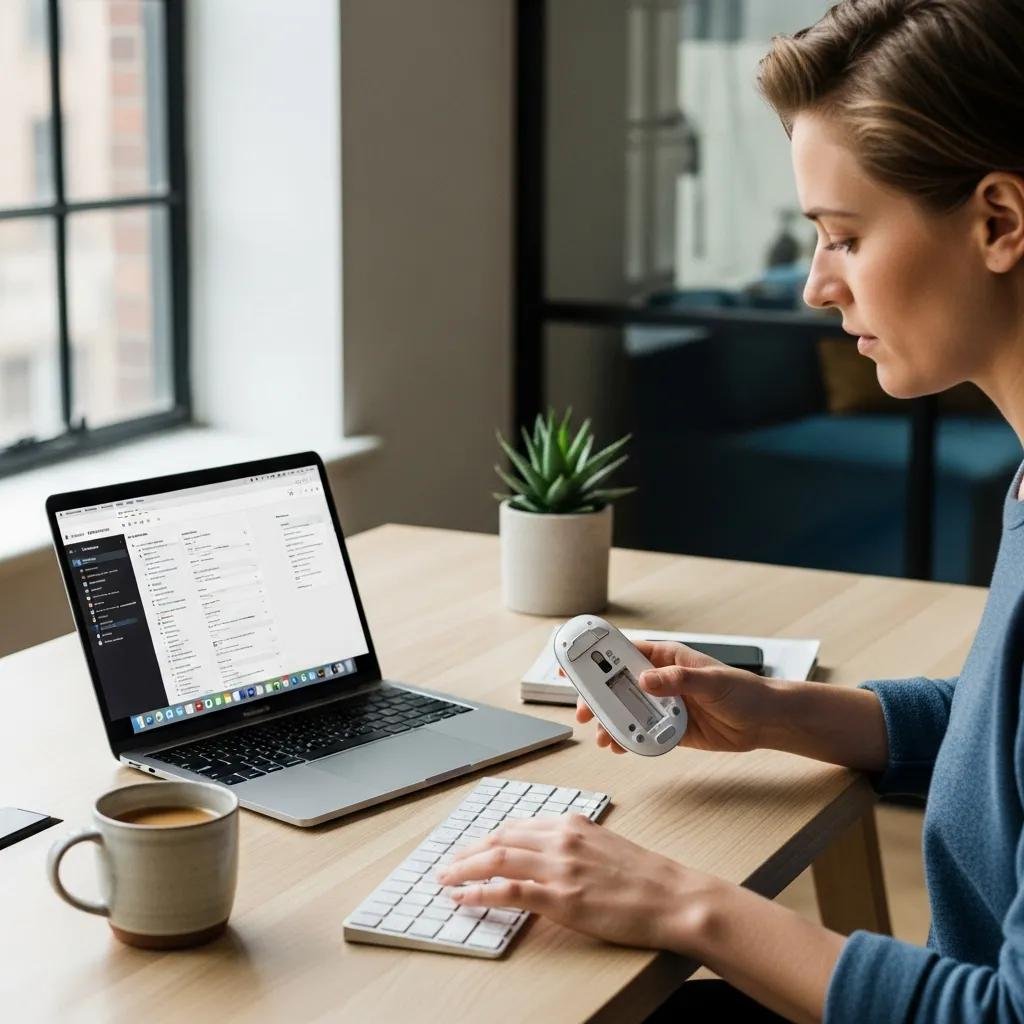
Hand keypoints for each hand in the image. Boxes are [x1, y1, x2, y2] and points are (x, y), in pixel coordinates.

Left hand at [434, 814, 718, 951]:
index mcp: (571, 823)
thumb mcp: (603, 845)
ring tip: (446, 879)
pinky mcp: (562, 898)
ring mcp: (560, 867)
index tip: (470, 848)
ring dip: (464, 868)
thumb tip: (542, 853)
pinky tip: (464, 897)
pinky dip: (480, 893)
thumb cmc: (643, 877)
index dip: (486, 838)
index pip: (516, 826)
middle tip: (447, 864)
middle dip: (467, 851)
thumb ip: (571, 844)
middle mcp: (562, 839)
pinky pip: (510, 891)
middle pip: (500, 838)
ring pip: (498, 859)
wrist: (673, 897)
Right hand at [576, 640, 777, 754]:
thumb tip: (646, 680)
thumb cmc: (744, 691)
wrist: (764, 722)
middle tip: (584, 712)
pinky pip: (642, 732)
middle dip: (597, 697)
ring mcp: (663, 704)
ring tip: (602, 738)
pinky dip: (629, 740)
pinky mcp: (670, 728)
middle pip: (618, 685)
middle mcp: (660, 680)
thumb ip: (678, 680)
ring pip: (627, 711)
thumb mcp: (712, 681)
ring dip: (611, 723)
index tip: (574, 663)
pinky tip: (621, 747)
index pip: (624, 653)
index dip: (596, 655)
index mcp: (666, 658)